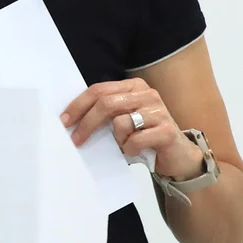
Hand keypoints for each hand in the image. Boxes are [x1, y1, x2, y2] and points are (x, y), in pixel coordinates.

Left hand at [61, 78, 204, 178]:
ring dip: (117, 140)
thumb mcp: (124, 120)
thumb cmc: (145, 137)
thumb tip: (72, 121)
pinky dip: (130, 149)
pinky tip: (136, 151)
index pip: (99, 90)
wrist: (178, 155)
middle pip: (106, 103)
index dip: (79, 105)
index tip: (64, 121)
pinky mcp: (167, 131)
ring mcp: (158, 111)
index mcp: (134, 86)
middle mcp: (147, 94)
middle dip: (87, 123)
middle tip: (76, 140)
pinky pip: (135, 140)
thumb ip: (106, 114)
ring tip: (124, 145)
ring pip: (120, 123)